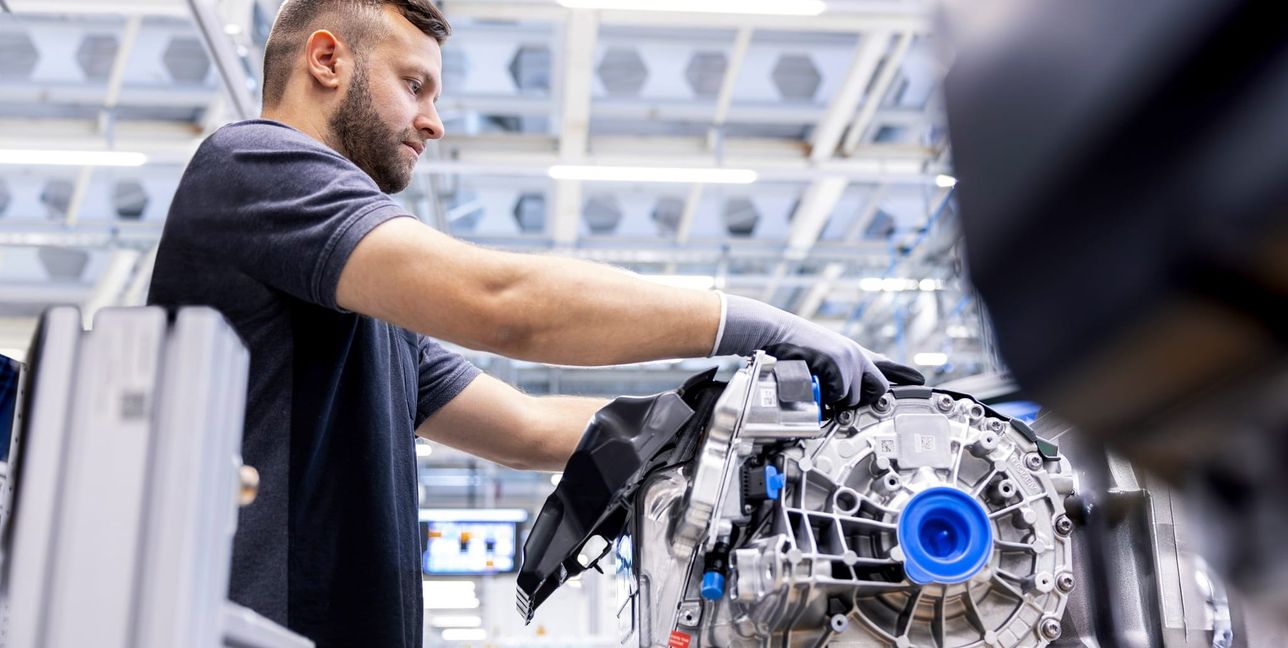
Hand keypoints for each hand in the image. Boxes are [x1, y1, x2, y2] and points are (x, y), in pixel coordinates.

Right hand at [713, 294, 924, 406]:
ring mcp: (850, 359)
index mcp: (853, 353)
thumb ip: (838, 370)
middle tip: (842, 397)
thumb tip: (841, 393)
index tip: (920, 380)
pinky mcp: (839, 364)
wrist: (776, 332)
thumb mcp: (822, 356)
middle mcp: (857, 355)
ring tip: (819, 384)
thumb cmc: (792, 348)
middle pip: (877, 388)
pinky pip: (840, 395)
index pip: (885, 365)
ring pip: (854, 397)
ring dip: (837, 398)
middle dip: (861, 398)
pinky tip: (815, 382)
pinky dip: (827, 396)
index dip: (903, 374)